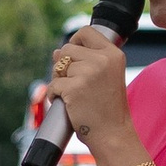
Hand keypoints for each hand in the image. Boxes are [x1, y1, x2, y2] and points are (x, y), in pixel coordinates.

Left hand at [50, 24, 132, 155]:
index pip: (86, 32)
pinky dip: (54, 95)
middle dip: (64, 66)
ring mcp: (88, 73)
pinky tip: (67, 104)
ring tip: (73, 96)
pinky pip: (52, 85)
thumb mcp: (105, 78)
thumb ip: (85, 61)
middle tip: (73, 84)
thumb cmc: (107, 109)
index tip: (73, 56)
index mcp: (113, 54)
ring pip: (58, 67)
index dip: (74, 41)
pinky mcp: (73, 87)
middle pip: (68, 50)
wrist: (112, 134)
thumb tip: (57, 52)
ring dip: (59, 81)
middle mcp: (102, 60)